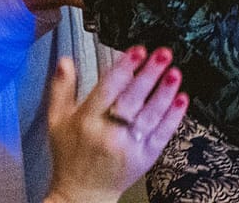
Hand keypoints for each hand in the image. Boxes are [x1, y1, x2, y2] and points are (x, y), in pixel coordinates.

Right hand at [43, 50, 187, 202]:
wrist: (82, 193)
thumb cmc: (71, 154)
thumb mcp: (57, 121)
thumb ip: (62, 89)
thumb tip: (65, 60)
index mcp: (86, 121)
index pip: (107, 89)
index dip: (124, 68)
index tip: (137, 50)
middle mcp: (107, 133)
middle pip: (131, 100)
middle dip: (148, 75)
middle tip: (163, 54)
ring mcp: (128, 146)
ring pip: (150, 116)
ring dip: (164, 94)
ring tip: (175, 73)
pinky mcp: (145, 157)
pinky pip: (162, 134)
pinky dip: (173, 117)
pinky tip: (182, 99)